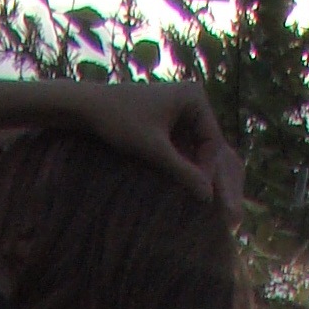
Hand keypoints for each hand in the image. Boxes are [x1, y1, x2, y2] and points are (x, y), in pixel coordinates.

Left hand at [86, 78, 243, 226]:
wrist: (89, 107)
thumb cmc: (119, 121)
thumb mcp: (153, 149)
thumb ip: (182, 171)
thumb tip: (208, 196)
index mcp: (195, 98)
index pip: (213, 142)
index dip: (209, 172)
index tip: (202, 198)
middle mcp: (194, 101)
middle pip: (210, 147)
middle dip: (212, 177)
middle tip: (219, 211)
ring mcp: (182, 112)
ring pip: (198, 151)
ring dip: (199, 176)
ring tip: (206, 207)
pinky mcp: (170, 124)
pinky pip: (185, 150)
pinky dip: (185, 169)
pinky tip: (186, 192)